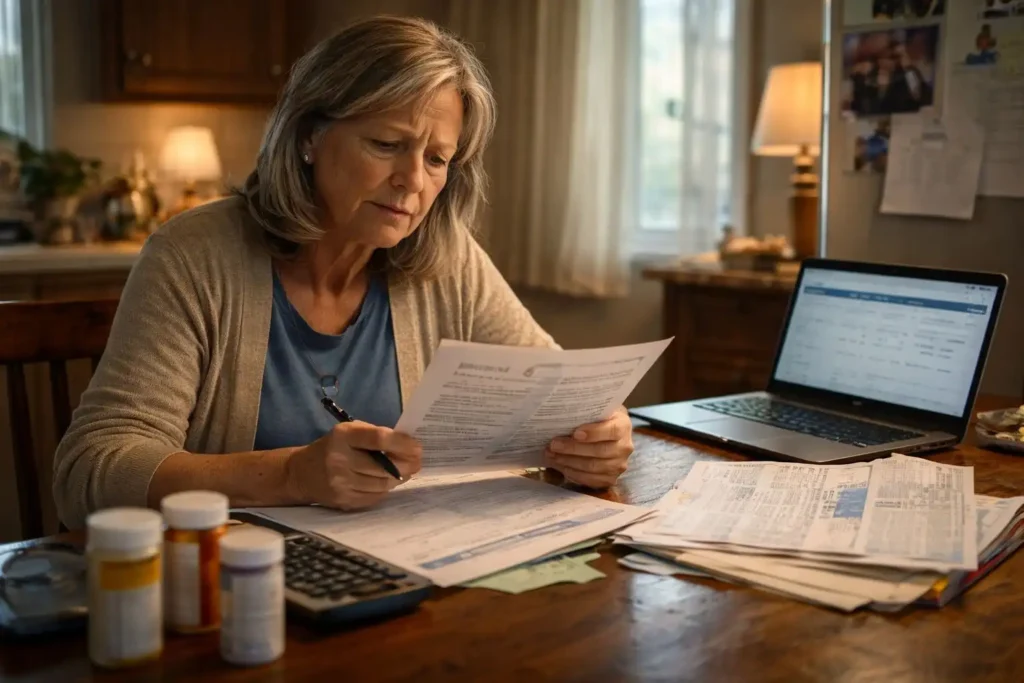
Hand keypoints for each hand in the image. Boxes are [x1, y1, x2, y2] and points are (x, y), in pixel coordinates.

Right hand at [285, 422, 421, 510]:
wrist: (302, 473)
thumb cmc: (333, 447)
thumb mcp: (349, 432)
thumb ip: (375, 436)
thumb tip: (409, 447)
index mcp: (342, 436)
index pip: (378, 438)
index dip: (402, 443)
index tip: (417, 446)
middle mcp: (339, 459)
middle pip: (384, 466)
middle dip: (407, 465)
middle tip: (417, 462)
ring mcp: (340, 483)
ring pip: (382, 484)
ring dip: (398, 478)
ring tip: (404, 472)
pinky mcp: (343, 501)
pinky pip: (375, 497)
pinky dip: (385, 489)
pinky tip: (387, 482)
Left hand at [543, 406, 632, 488]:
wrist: (612, 433)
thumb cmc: (599, 419)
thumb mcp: (598, 410)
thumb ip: (585, 413)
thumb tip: (562, 418)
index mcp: (623, 426)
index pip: (611, 431)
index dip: (593, 433)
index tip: (575, 433)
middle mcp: (625, 447)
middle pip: (599, 451)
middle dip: (573, 449)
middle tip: (553, 445)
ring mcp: (619, 465)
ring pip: (592, 467)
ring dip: (569, 462)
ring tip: (551, 455)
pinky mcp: (611, 479)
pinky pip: (590, 480)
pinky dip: (573, 473)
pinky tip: (560, 466)